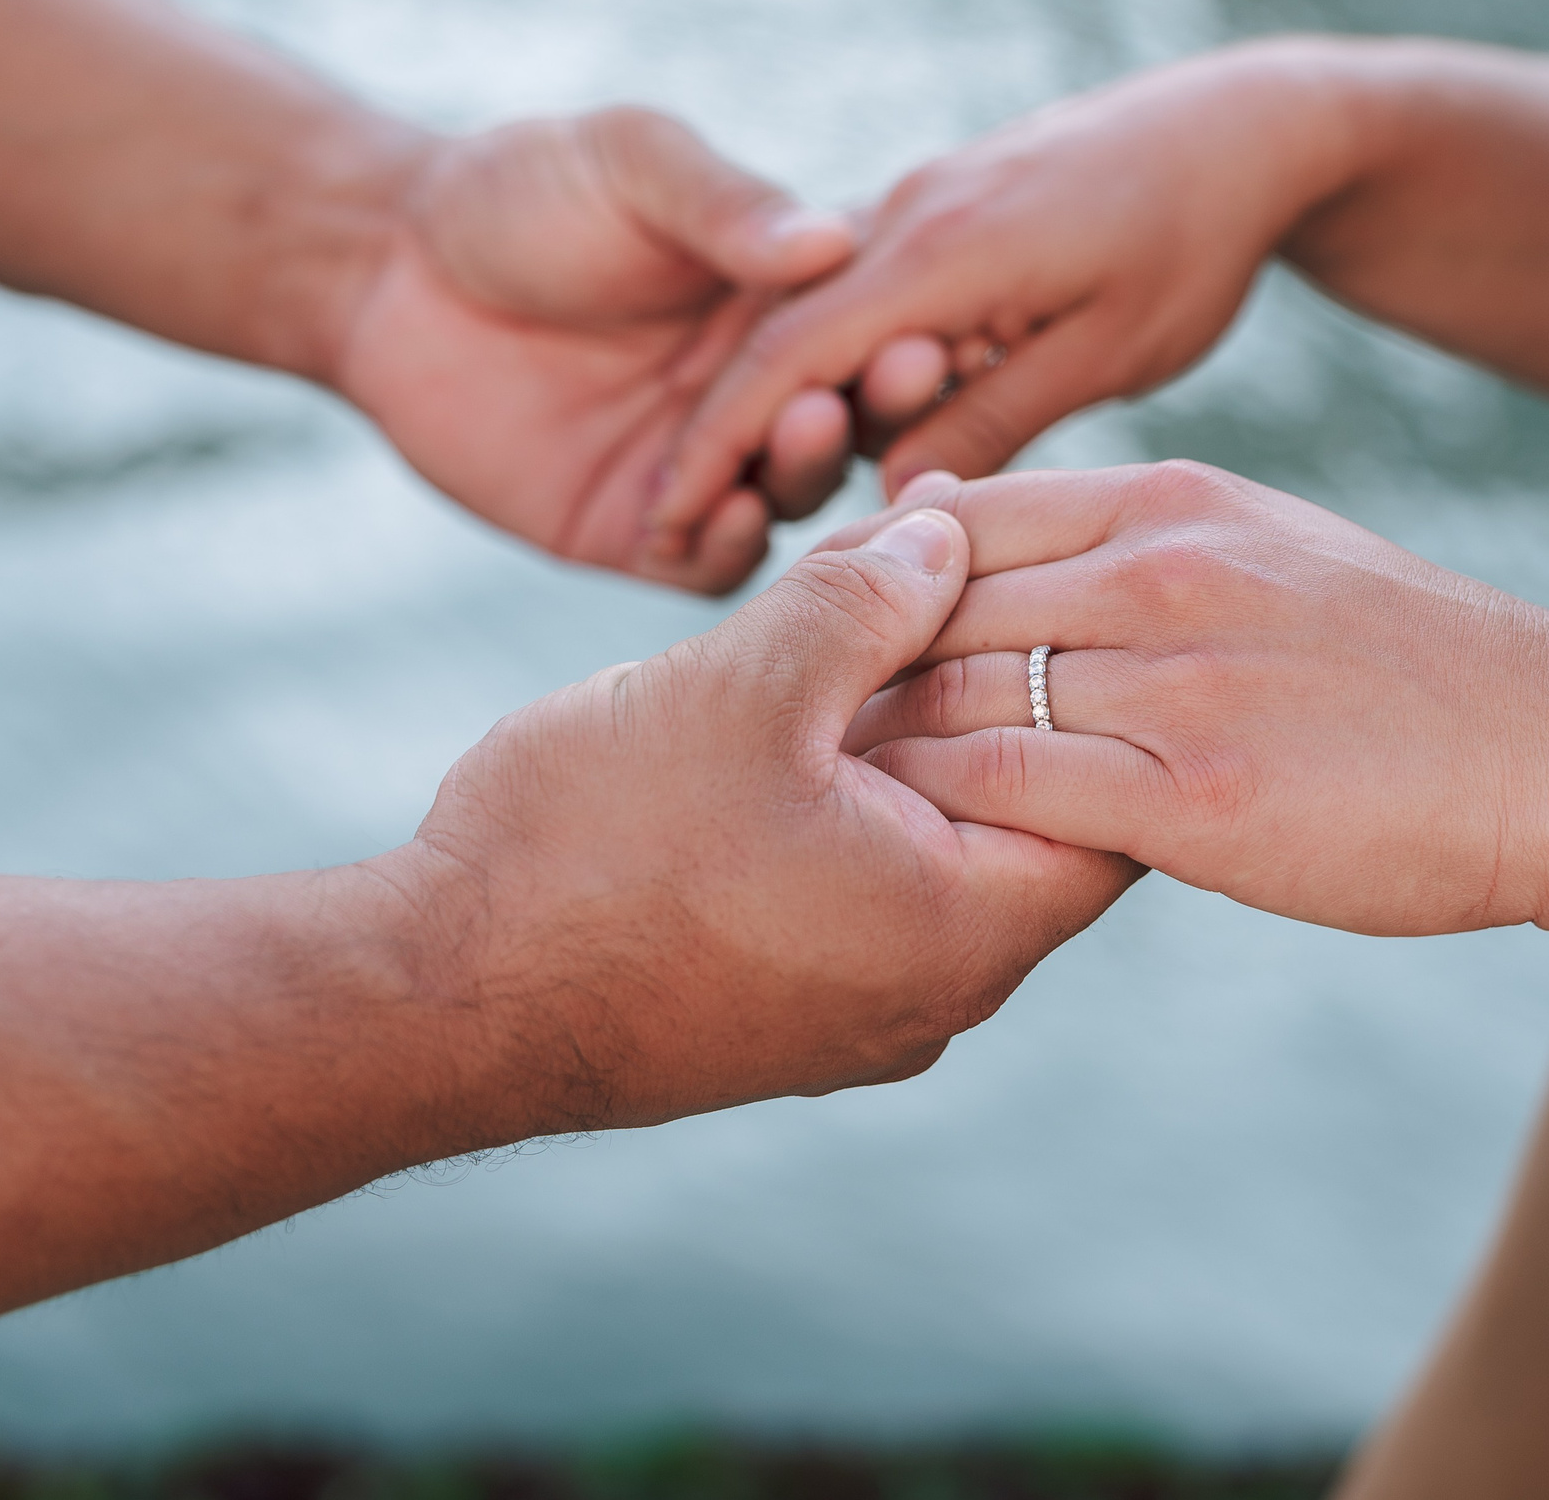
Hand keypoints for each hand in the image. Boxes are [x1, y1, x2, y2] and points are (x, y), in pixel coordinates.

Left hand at [331, 107, 864, 593]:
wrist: (385, 265)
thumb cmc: (519, 188)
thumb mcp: (633, 165)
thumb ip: (724, 206)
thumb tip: (828, 241)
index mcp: (779, 306)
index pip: (870, 336)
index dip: (900, 333)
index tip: (932, 319)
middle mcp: (756, 396)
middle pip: (852, 425)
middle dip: (877, 405)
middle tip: (896, 376)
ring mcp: (699, 469)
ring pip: (791, 500)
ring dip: (810, 472)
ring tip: (808, 429)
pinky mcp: (630, 531)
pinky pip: (706, 563)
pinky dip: (730, 549)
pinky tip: (730, 516)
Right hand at [372, 505, 1141, 1137]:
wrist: (430, 1002)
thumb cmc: (590, 849)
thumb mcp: (744, 683)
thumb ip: (864, 598)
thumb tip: (945, 533)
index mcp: (966, 927)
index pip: (1118, 798)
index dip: (1083, 669)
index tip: (1042, 579)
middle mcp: (936, 994)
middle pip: (1023, 813)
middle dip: (985, 685)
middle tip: (939, 576)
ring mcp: (855, 1016)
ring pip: (930, 846)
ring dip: (902, 739)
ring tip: (850, 629)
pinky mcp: (779, 1012)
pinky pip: (857, 890)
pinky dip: (845, 801)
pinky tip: (785, 717)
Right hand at [647, 44, 1357, 536]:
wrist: (1240, 123)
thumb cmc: (1191, 239)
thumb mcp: (1104, 349)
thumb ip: (994, 417)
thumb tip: (898, 502)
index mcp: (938, 250)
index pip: (788, 359)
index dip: (718, 447)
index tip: (665, 522)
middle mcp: (906, 216)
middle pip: (775, 336)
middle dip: (717, 434)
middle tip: (672, 528)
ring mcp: (917, 203)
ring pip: (811, 313)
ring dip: (770, 401)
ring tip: (730, 497)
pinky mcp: (939, 208)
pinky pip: (855, 292)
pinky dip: (825, 360)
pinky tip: (825, 426)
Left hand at [830, 464, 1548, 939]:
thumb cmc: (1409, 663)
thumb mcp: (1269, 548)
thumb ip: (1136, 540)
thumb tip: (1002, 542)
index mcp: (1172, 499)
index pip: (959, 516)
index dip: (877, 583)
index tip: (833, 642)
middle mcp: (1160, 571)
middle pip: (933, 601)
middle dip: (849, 667)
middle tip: (782, 731)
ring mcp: (1177, 682)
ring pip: (956, 696)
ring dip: (878, 749)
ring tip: (822, 800)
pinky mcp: (1199, 799)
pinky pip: (1015, 792)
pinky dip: (947, 817)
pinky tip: (909, 852)